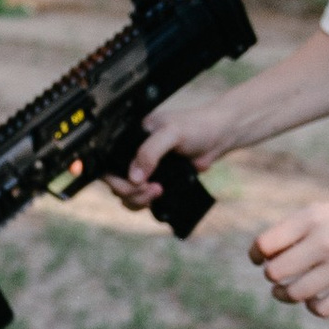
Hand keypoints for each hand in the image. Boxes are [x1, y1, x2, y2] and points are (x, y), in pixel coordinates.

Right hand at [107, 85, 248, 206]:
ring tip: (159, 191)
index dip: (116, 178)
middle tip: (151, 189)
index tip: (135, 184)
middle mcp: (134, 154)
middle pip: (116, 182)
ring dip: (139, 199)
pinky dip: (148, 202)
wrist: (219, 136)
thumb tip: (134, 177)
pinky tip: (162, 195)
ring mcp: (145, 169)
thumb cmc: (196, 126)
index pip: (109, 161)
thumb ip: (150, 152)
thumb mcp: (171, 133)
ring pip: (128, 194)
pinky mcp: (157, 181)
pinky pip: (143, 198)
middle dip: (131, 192)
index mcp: (129, 137)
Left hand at [247, 189, 328, 319]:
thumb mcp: (320, 213)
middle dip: (272, 276)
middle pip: (275, 272)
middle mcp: (326, 241)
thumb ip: (289, 232)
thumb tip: (261, 261)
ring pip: (294, 294)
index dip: (256, 255)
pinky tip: (312, 299)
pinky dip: (310, 306)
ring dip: (283, 295)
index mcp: (312, 218)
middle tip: (277, 275)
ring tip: (284, 291)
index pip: (266, 245)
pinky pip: (319, 309)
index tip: (259, 259)